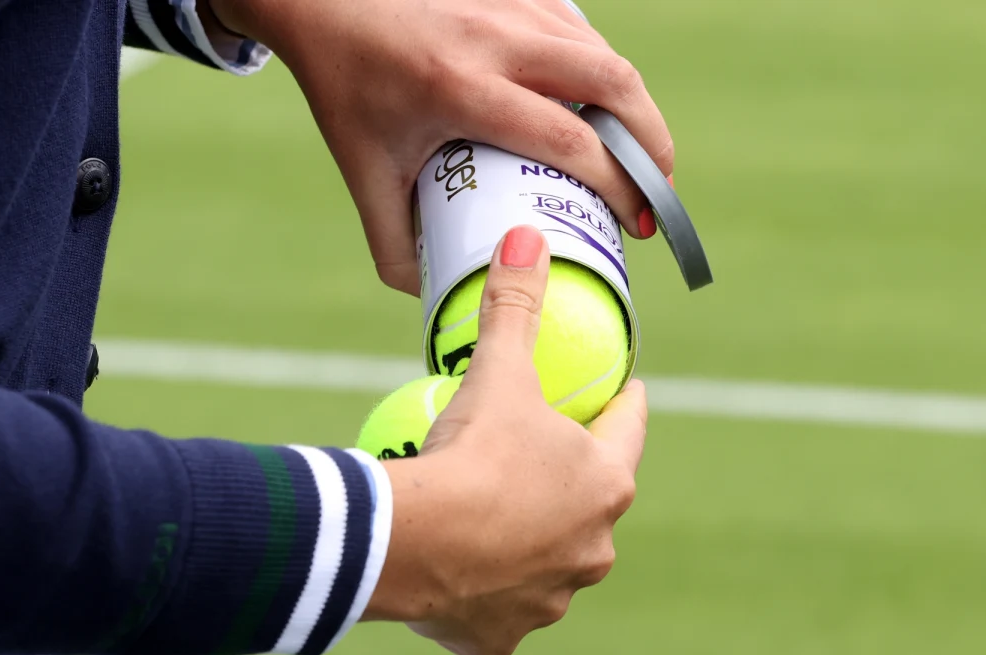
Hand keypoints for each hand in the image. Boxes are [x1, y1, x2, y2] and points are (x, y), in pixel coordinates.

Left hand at [210, 0, 674, 295]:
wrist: (326, 7)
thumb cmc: (348, 91)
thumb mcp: (364, 174)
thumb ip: (395, 245)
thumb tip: (437, 295)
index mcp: (459, 88)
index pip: (566, 138)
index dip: (617, 185)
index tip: (637, 225)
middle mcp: (495, 40)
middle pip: (610, 83)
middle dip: (653, 143)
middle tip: (658, 192)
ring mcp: (512, 7)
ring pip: (604, 54)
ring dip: (636, 108)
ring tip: (641, 158)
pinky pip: (583, 35)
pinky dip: (605, 75)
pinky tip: (603, 113)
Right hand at [361, 226, 647, 654]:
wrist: (413, 545)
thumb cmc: (472, 454)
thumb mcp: (498, 373)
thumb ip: (515, 306)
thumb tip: (528, 236)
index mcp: (604, 485)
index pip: (627, 432)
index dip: (625, 405)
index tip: (623, 391)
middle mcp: (592, 549)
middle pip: (592, 503)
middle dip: (573, 482)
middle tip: (539, 456)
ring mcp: (549, 600)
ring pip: (549, 563)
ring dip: (531, 544)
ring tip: (495, 518)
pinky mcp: (501, 638)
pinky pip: (498, 613)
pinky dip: (485, 595)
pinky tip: (461, 578)